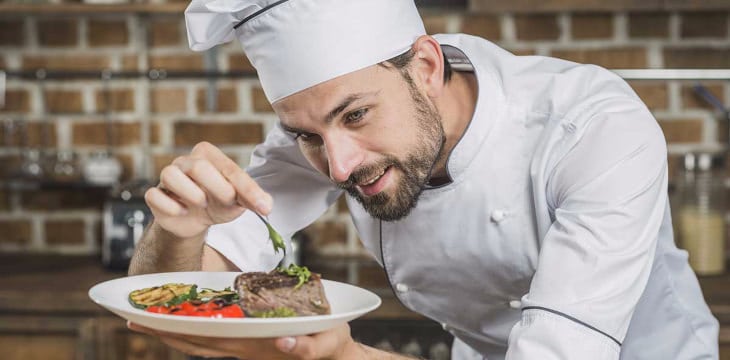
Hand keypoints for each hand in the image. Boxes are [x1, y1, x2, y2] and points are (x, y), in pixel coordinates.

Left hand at [127, 322, 359, 359]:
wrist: (334, 354)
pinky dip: (192, 328)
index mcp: (254, 345)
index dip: (178, 330)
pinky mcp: (248, 339)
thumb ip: (306, 347)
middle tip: (130, 318)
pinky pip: (213, 336)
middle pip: (195, 340)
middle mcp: (242, 346)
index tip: (150, 321)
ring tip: (144, 319)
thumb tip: (280, 343)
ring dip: (171, 331)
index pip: (207, 338)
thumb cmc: (330, 344)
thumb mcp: (325, 343)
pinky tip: (182, 318)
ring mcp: (243, 345)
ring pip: (200, 341)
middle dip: (163, 330)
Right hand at [144, 142, 272, 238]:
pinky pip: (154, 195)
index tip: (263, 207)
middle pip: (198, 166)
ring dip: (191, 194)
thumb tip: (267, 204)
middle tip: (227, 200)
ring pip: (170, 175)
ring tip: (201, 204)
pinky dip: (171, 207)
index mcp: (208, 155)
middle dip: (218, 187)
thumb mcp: (238, 201)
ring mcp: (167, 176)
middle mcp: (186, 161)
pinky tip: (182, 212)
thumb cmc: (217, 202)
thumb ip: (253, 199)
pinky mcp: (155, 194)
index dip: (247, 189)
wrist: (194, 221)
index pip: (229, 168)